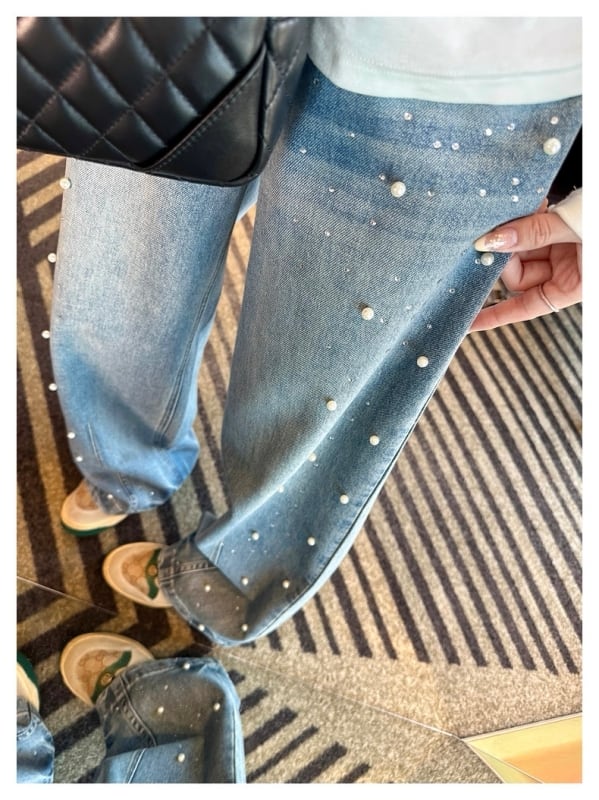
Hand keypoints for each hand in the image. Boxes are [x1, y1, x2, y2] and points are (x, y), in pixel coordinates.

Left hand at [469, 202, 580, 331]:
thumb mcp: (576, 230)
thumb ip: (535, 233)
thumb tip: (492, 240)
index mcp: (571, 288)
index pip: (522, 308)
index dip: (493, 315)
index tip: (467, 321)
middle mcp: (565, 271)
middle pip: (517, 274)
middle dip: (504, 255)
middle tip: (493, 234)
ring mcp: (562, 249)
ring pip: (521, 248)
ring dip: (514, 229)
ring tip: (514, 209)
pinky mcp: (561, 226)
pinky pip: (533, 225)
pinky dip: (527, 214)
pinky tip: (528, 201)